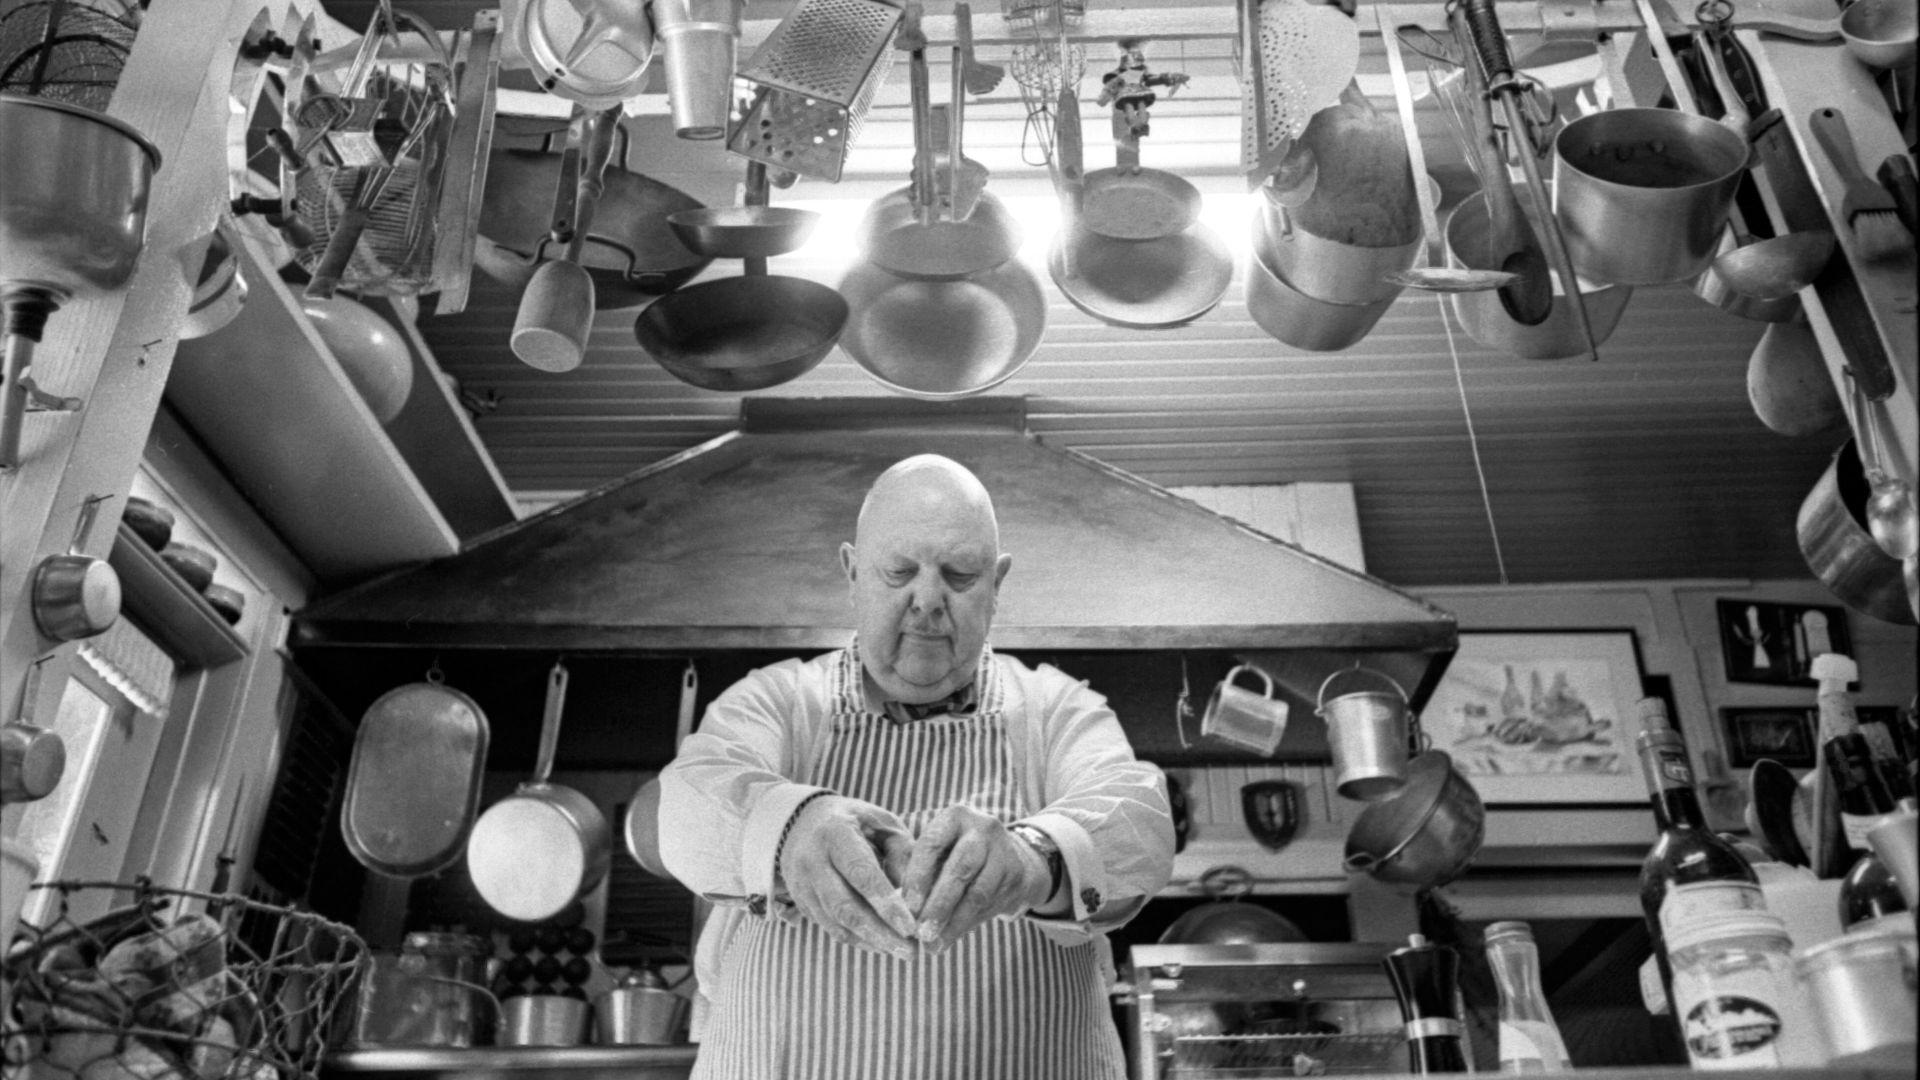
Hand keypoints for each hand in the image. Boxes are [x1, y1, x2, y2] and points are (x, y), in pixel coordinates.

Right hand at [778, 795, 918, 956]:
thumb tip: (913, 896)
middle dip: (880, 933)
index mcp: (835, 833)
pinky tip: (882, 945)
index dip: (886, 903)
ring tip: (903, 951)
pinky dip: (857, 939)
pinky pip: (830, 927)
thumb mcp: (882, 823)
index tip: (911, 927)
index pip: (861, 873)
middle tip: (911, 952)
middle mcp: (812, 860)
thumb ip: (902, 852)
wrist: (802, 822)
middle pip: (845, 906)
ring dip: (871, 941)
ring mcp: (802, 884)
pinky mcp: (801, 902)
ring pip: (836, 922)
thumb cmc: (856, 822)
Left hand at [900, 805, 1051, 953]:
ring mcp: (1003, 850)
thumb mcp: (939, 854)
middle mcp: (982, 828)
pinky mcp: (1016, 873)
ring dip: (953, 921)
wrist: (1012, 858)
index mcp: (955, 817)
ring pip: (978, 891)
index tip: (907, 906)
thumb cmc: (958, 857)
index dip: (918, 876)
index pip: (932, 843)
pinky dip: (967, 923)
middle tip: (921, 932)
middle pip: (959, 868)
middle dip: (938, 904)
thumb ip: (919, 876)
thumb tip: (899, 911)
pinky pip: (990, 903)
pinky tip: (951, 936)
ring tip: (934, 943)